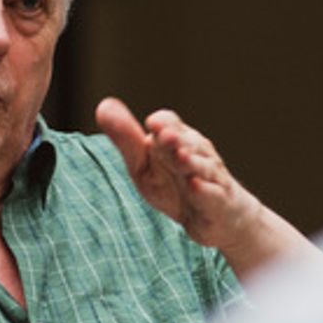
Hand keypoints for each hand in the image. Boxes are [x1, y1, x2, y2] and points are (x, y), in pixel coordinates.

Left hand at [95, 98, 259, 251]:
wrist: (220, 217)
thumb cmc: (175, 186)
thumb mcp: (144, 164)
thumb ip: (126, 139)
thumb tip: (103, 105)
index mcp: (178, 139)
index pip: (171, 124)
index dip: (163, 123)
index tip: (152, 124)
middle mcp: (198, 154)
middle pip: (187, 143)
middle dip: (176, 140)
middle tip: (163, 135)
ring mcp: (211, 178)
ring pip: (202, 167)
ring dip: (190, 162)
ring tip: (179, 157)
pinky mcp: (218, 205)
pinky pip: (213, 196)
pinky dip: (204, 191)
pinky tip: (195, 186)